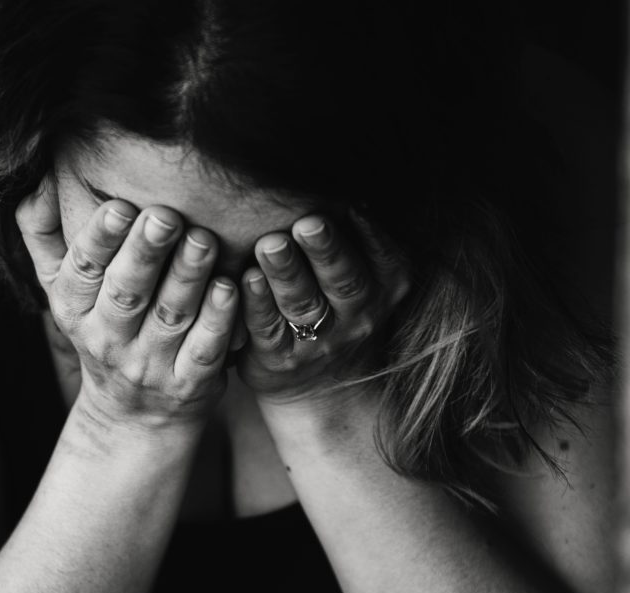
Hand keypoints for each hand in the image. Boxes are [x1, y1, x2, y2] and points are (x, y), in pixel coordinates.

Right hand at [15, 174, 237, 428]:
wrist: (135, 415)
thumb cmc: (104, 330)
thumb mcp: (64, 290)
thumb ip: (45, 236)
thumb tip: (37, 179)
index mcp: (74, 309)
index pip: (83, 270)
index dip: (100, 239)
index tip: (120, 205)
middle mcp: (108, 339)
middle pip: (127, 292)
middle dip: (146, 252)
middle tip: (167, 216)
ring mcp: (150, 364)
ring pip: (170, 316)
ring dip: (188, 277)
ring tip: (204, 240)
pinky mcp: (190, 383)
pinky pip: (205, 349)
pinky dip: (218, 320)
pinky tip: (230, 288)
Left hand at [237, 210, 408, 404]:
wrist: (323, 385)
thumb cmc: (339, 306)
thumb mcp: (366, 275)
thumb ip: (355, 235)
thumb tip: (334, 171)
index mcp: (385, 287)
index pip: (382, 257)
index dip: (368, 233)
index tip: (352, 203)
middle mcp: (358, 315)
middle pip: (344, 280)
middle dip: (326, 250)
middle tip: (308, 223)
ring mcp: (321, 341)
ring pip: (303, 304)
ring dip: (286, 273)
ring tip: (270, 245)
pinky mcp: (280, 358)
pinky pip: (268, 329)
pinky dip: (256, 304)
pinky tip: (245, 279)